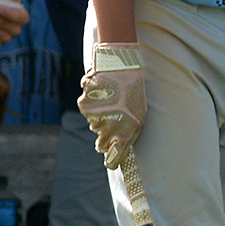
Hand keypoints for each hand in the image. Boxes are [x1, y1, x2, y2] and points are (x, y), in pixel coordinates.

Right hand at [79, 43, 145, 169]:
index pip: (112, 158)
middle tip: (114, 120)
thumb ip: (130, 133)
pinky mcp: (84, 105)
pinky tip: (102, 94)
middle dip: (105, 137)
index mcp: (125, 132)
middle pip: (101, 144)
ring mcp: (94, 116)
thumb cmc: (134, 90)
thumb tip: (120, 147)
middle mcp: (107, 127)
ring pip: (94, 126)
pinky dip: (93, 105)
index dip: (111, 159)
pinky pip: (88, 112)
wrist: (121, 65)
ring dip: (101, 118)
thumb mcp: (140, 114)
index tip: (111, 160)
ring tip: (111, 101)